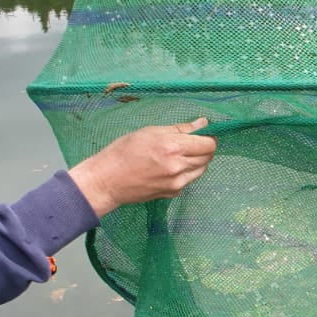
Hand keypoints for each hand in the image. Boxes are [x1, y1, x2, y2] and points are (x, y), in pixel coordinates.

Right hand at [68, 119, 216, 216]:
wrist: (108, 180)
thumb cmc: (123, 151)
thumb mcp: (150, 132)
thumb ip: (180, 129)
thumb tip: (203, 124)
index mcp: (172, 147)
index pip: (208, 144)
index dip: (209, 137)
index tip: (202, 134)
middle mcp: (178, 167)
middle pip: (208, 157)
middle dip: (204, 148)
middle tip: (191, 142)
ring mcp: (177, 182)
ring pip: (201, 169)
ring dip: (197, 160)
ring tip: (179, 154)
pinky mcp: (173, 193)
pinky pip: (190, 179)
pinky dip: (187, 172)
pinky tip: (171, 167)